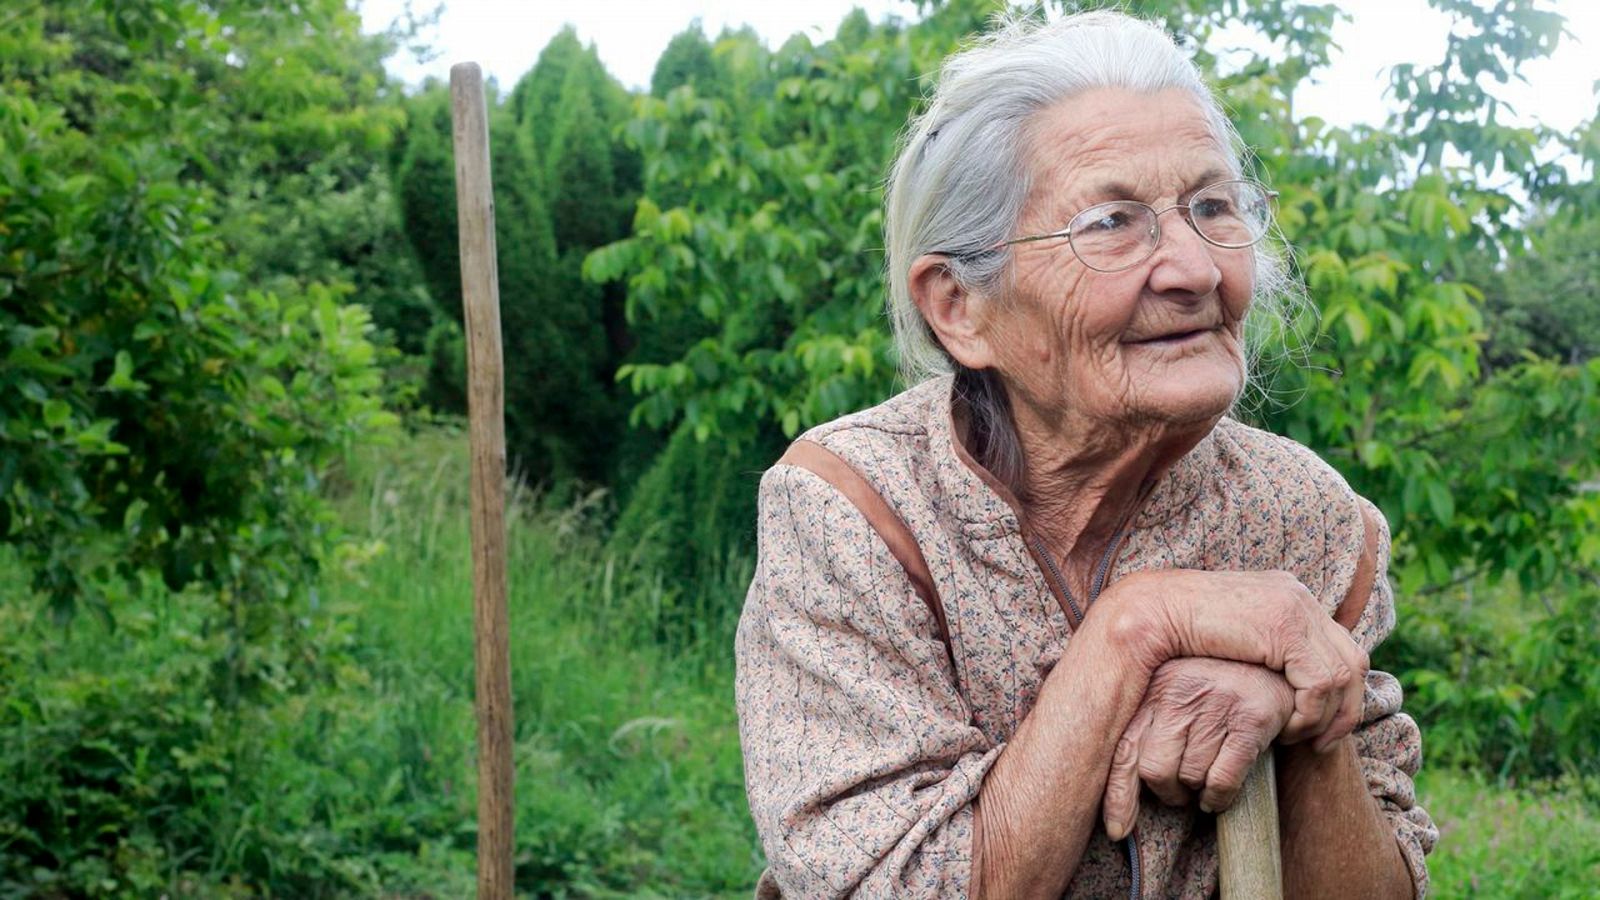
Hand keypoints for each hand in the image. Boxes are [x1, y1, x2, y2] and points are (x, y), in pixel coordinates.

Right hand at [1101, 569, 1367, 750]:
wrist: (1150, 609)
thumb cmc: (1175, 631)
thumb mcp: (1229, 637)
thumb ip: (1256, 645)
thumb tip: (1278, 672)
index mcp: (1286, 594)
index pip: (1338, 645)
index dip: (1341, 691)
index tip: (1320, 726)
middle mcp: (1297, 595)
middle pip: (1351, 658)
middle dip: (1346, 708)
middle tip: (1322, 742)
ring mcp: (1294, 608)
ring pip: (1342, 674)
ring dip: (1325, 716)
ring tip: (1295, 738)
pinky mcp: (1284, 628)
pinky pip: (1320, 682)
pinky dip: (1310, 713)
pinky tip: (1285, 729)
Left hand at [1101, 658, 1292, 839]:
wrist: (1272, 662)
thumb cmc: (1213, 688)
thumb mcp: (1174, 696)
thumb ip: (1147, 731)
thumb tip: (1119, 796)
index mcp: (1153, 687)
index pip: (1124, 749)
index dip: (1118, 796)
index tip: (1118, 830)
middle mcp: (1180, 692)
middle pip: (1155, 769)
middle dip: (1166, 792)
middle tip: (1179, 792)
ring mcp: (1216, 704)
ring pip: (1190, 777)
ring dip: (1196, 792)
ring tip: (1204, 781)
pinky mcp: (1250, 720)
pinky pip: (1223, 780)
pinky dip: (1218, 798)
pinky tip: (1217, 796)